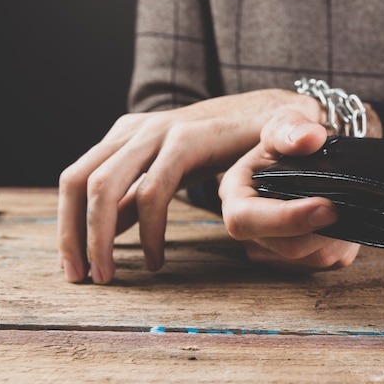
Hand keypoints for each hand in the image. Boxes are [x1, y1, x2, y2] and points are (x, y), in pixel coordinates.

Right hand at [58, 89, 322, 283]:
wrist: (259, 104)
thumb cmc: (271, 125)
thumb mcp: (291, 127)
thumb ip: (296, 133)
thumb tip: (309, 138)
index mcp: (185, 135)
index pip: (150, 188)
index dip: (148, 232)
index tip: (156, 267)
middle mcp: (150, 129)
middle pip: (98, 181)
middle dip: (90, 234)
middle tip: (97, 279)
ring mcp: (135, 132)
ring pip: (82, 175)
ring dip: (74, 225)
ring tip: (82, 270)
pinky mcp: (131, 139)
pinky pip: (95, 174)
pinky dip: (87, 210)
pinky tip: (98, 244)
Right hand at [219, 109, 360, 270]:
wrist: (305, 156)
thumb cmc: (289, 139)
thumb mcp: (285, 122)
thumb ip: (291, 128)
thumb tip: (310, 137)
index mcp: (235, 195)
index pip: (247, 220)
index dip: (287, 219)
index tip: (327, 207)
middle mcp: (249, 228)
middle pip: (287, 247)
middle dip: (323, 231)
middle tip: (349, 206)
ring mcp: (272, 249)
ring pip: (311, 260)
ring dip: (338, 238)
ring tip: (348, 209)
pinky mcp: (297, 262)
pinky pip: (326, 263)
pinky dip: (343, 245)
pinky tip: (345, 221)